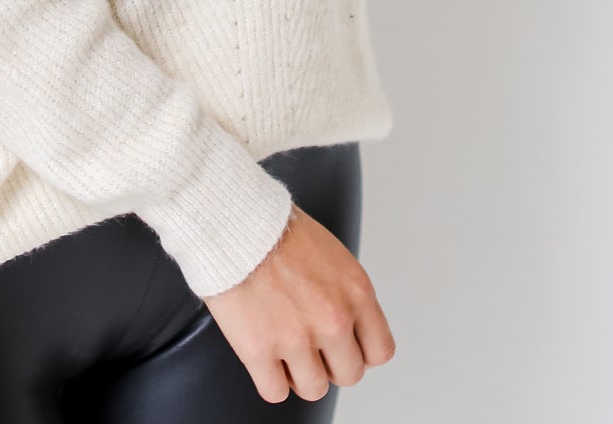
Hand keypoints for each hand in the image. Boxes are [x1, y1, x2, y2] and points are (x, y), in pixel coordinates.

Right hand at [201, 203, 395, 403]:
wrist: (233, 220)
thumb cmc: (275, 229)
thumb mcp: (331, 254)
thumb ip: (344, 294)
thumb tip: (347, 326)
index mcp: (356, 292)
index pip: (379, 351)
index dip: (360, 351)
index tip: (344, 346)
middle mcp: (333, 319)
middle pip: (349, 374)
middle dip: (329, 363)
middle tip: (310, 345)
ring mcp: (297, 338)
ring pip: (314, 389)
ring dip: (299, 374)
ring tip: (284, 349)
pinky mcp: (260, 350)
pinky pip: (275, 392)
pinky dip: (270, 379)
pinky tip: (264, 356)